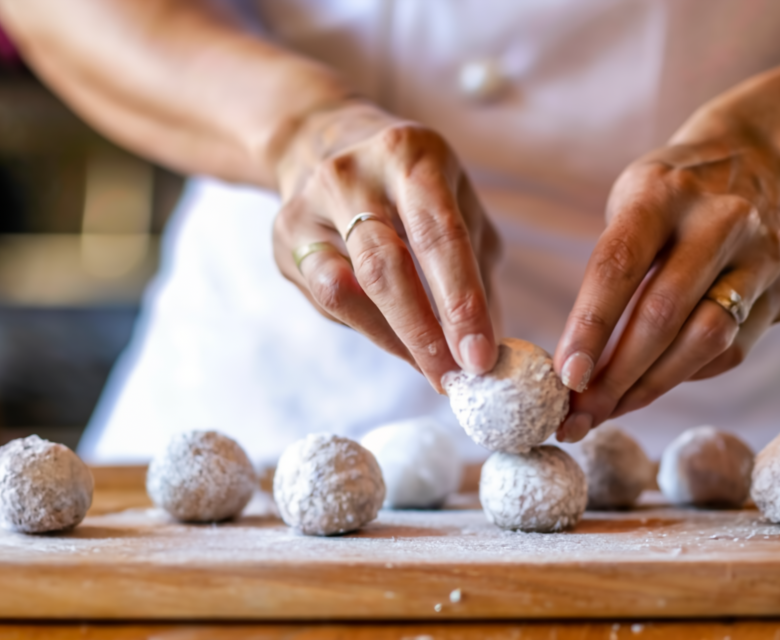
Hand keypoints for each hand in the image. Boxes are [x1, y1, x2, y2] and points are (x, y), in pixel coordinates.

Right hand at [272, 102, 500, 390]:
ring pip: (346, 290)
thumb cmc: (410, 185)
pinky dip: (367, 328)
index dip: (462, 303)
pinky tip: (396, 341)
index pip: (439, 237)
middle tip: (454, 377)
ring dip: (394, 340)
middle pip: (386, 267)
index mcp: (409, 156)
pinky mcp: (285, 236)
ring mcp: (310, 205)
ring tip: (430, 369)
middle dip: (425, 333)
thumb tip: (494, 340)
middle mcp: (353, 174)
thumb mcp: (456, 202)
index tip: (481, 356)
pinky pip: (327, 298)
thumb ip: (477, 265)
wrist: (322, 142)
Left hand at [553, 134, 779, 441]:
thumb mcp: (630, 205)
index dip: (589, 327)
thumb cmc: (670, 197)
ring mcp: (762, 255)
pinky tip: (655, 380)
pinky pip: (731, 351)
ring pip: (706, 341)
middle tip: (579, 416)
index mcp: (663, 194)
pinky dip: (686, 374)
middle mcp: (721, 220)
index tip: (565, 377)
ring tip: (610, 409)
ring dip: (651, 387)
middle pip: (664, 314)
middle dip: (617, 376)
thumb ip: (609, 273)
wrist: (761, 160)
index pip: (619, 266)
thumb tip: (577, 365)